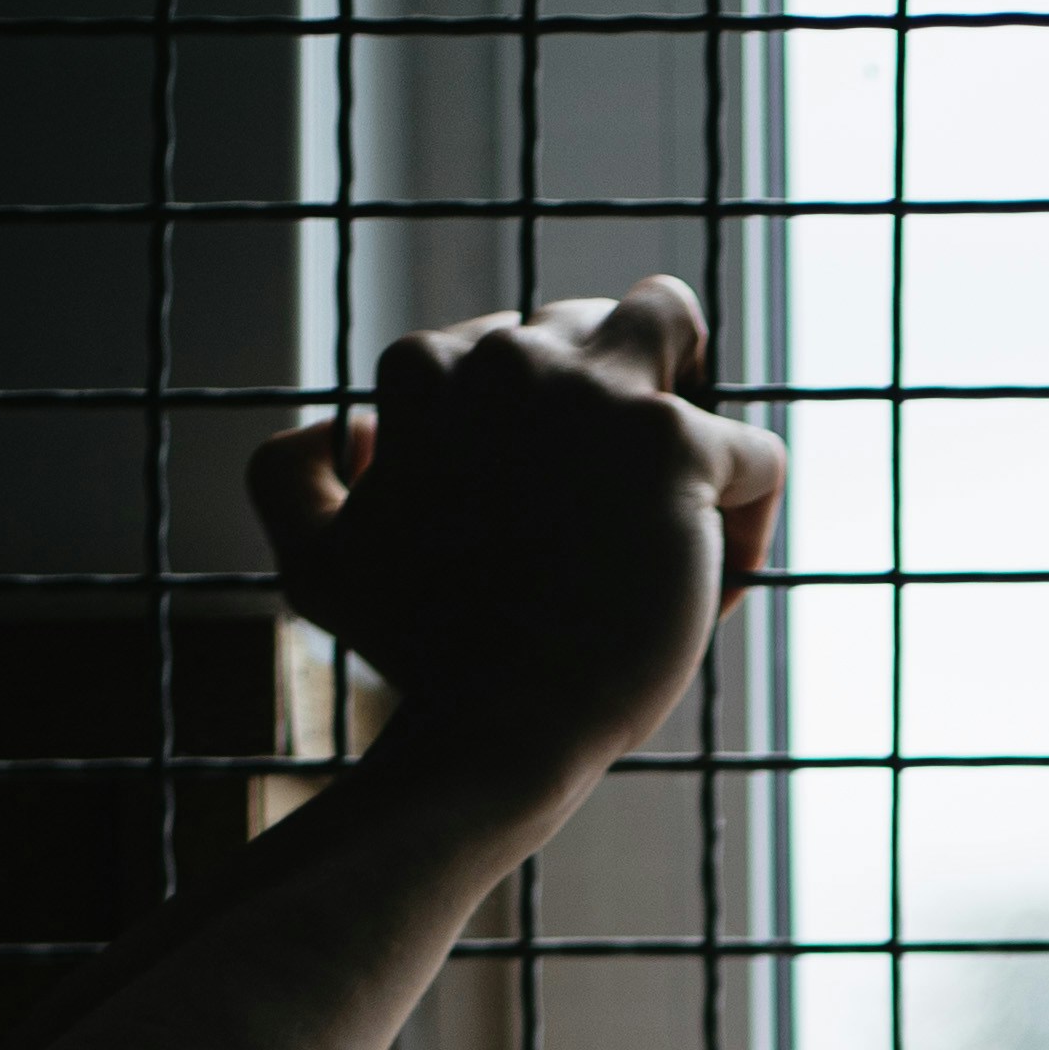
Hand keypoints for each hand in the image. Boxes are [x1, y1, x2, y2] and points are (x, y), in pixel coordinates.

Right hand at [246, 272, 786, 794]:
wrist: (498, 727)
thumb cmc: (416, 655)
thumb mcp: (313, 560)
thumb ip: (293, 478)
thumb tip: (343, 428)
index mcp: (428, 366)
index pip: (511, 346)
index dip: (533, 428)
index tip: (533, 517)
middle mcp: (514, 356)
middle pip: (595, 325)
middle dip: (612, 403)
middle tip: (611, 517)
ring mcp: (600, 395)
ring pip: (674, 322)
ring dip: (682, 397)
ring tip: (679, 501)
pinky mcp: (677, 447)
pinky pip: (755, 453)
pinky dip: (746, 517)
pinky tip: (715, 587)